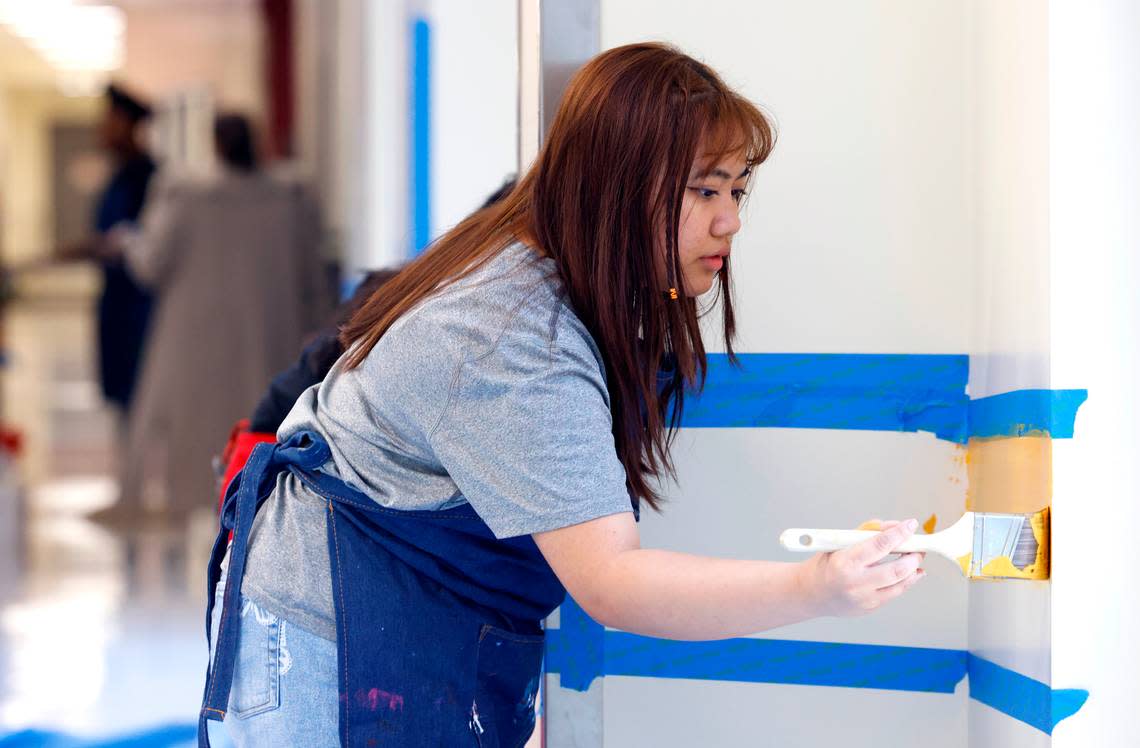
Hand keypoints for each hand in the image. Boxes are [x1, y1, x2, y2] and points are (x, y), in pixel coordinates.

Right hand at [796, 518, 925, 616]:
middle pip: (897, 569)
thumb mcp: (839, 542)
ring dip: (913, 570)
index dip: (899, 533)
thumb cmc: (826, 564)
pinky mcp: (870, 608)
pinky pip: (894, 593)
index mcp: (845, 562)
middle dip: (913, 556)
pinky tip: (911, 574)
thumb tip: (892, 527)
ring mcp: (864, 598)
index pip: (880, 545)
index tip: (910, 524)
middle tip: (918, 547)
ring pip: (901, 584)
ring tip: (916, 559)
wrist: (811, 593)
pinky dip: (905, 582)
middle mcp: (856, 582)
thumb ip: (866, 532)